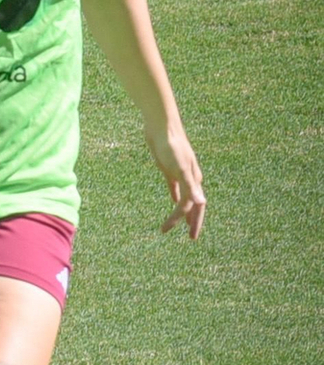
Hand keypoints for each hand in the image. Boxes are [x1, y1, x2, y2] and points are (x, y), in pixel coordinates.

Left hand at [149, 120, 205, 237]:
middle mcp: (190, 178)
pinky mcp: (169, 168)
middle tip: (191, 237)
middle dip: (193, 221)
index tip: (190, 237)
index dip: (193, 223)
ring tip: (182, 223)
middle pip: (194, 205)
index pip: (195, 207)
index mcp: (194, 180)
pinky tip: (173, 201)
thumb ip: (190, 186)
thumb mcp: (179, 168)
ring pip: (185, 197)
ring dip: (184, 211)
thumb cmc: (171, 146)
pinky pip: (175, 186)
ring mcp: (180, 173)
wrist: (161, 127)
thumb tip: (202, 203)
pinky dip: (175, 196)